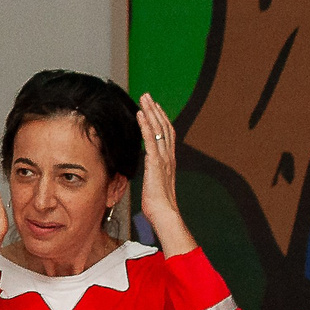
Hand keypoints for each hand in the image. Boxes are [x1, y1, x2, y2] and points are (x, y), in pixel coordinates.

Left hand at [137, 95, 181, 236]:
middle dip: (155, 110)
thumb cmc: (157, 205)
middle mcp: (168, 156)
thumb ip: (153, 175)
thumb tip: (147, 172)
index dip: (161, 119)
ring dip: (151, 112)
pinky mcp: (156, 162)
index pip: (167, 134)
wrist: (164, 213)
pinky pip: (151, 139)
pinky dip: (146, 125)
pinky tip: (141, 114)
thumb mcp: (154, 185)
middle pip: (164, 126)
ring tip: (144, 98)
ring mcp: (163, 158)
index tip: (154, 108)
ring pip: (159, 129)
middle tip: (147, 96)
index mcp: (168, 161)